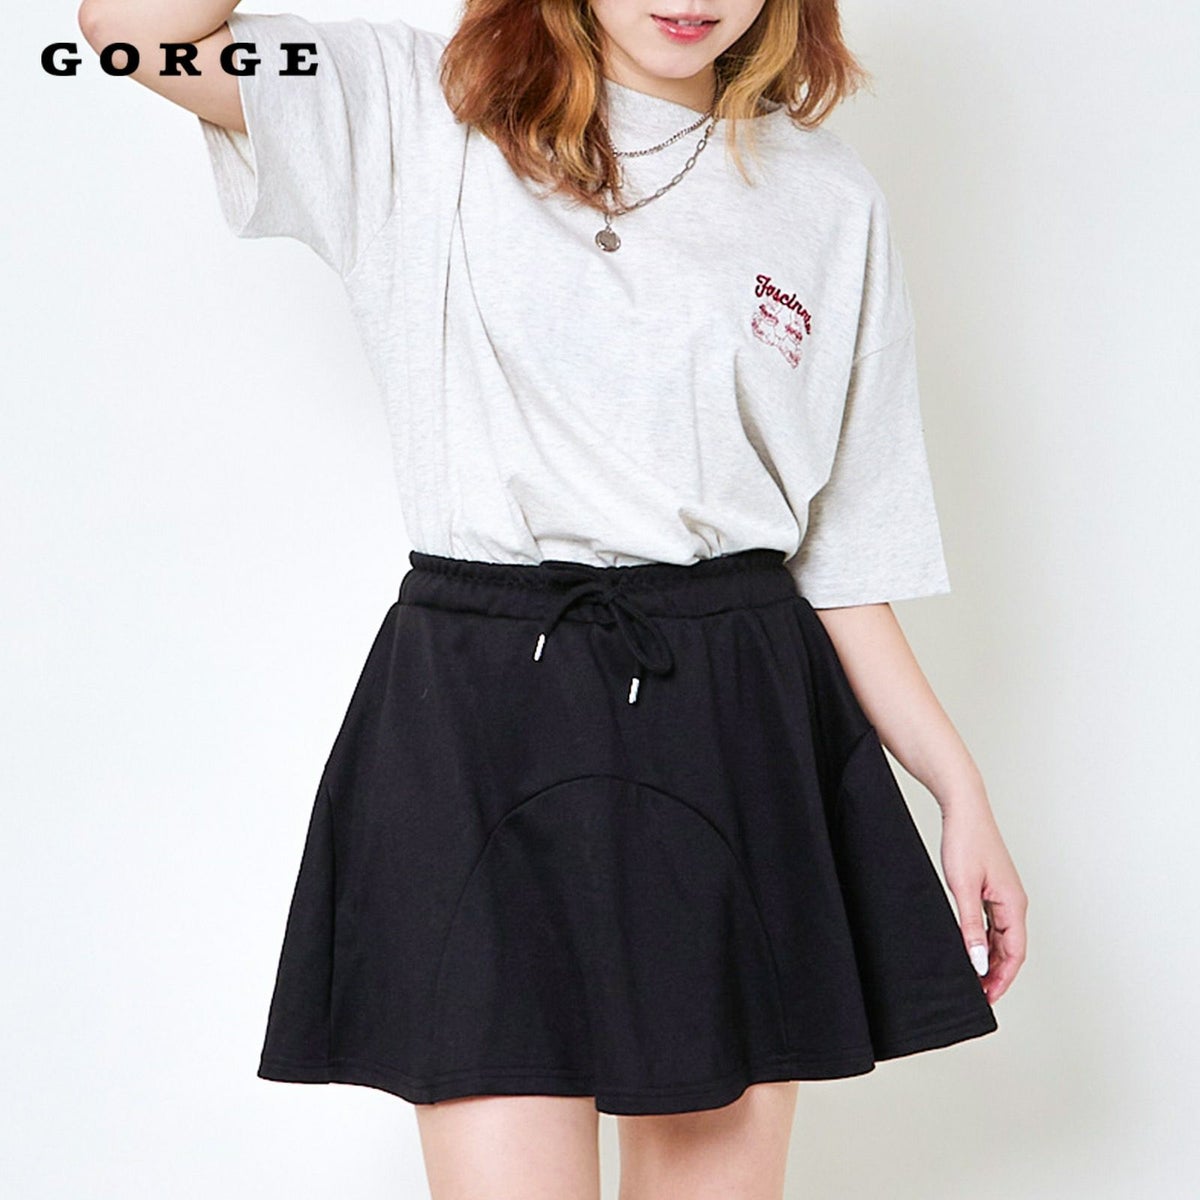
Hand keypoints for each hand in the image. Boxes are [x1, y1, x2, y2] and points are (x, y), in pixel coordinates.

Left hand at [939, 803, 1026, 1004]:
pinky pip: (992, 924)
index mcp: (1014, 904)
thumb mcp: (963, 888)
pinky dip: (984, 941)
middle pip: (1011, 950)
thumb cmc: (966, 840)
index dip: (1002, 979)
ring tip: (973, 978)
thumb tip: (979, 961)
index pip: (1015, 954)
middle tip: (977, 995)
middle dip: (997, 975)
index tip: (988, 998)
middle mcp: (1014, 902)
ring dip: (990, 960)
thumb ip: (970, 927)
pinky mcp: (991, 888)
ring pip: (1002, 938)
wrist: (963, 809)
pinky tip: (971, 949)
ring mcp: (1003, 895)